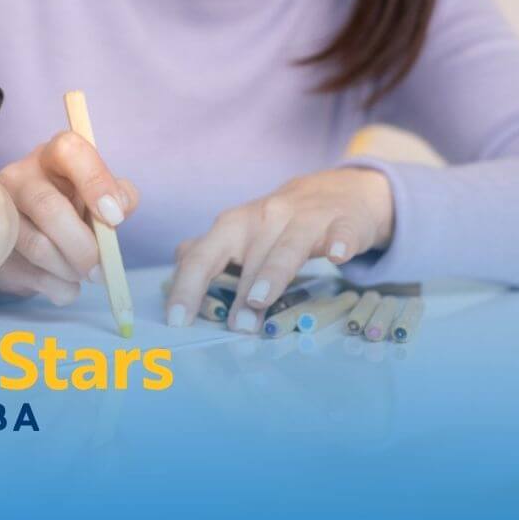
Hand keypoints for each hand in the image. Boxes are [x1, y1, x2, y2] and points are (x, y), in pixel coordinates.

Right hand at [0, 132, 138, 305]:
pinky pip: (30, 274)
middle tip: (100, 269)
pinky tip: (65, 282)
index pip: (68, 151)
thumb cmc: (76, 207)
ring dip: (70, 270)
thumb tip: (118, 207)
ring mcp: (0, 210)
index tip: (114, 217)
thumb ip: (121, 195)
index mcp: (53, 156)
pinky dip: (58, 287)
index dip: (95, 182)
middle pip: (49, 208)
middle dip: (83, 246)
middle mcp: (19, 175)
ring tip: (82, 273)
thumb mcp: (103, 196)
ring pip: (38, 246)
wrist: (38, 236)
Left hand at [166, 167, 393, 331]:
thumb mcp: (240, 235)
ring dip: (272, 273)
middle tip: (235, 327)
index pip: (201, 257)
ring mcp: (304, 218)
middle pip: (246, 254)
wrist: (335, 192)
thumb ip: (210, 256)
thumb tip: (176, 281)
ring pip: (287, 246)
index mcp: (233, 226)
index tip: (176, 320)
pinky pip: (340, 234)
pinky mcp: (342, 222)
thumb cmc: (277, 225)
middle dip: (239, 290)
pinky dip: (338, 244)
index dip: (186, 287)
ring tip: (260, 300)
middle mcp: (264, 217)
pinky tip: (336, 257)